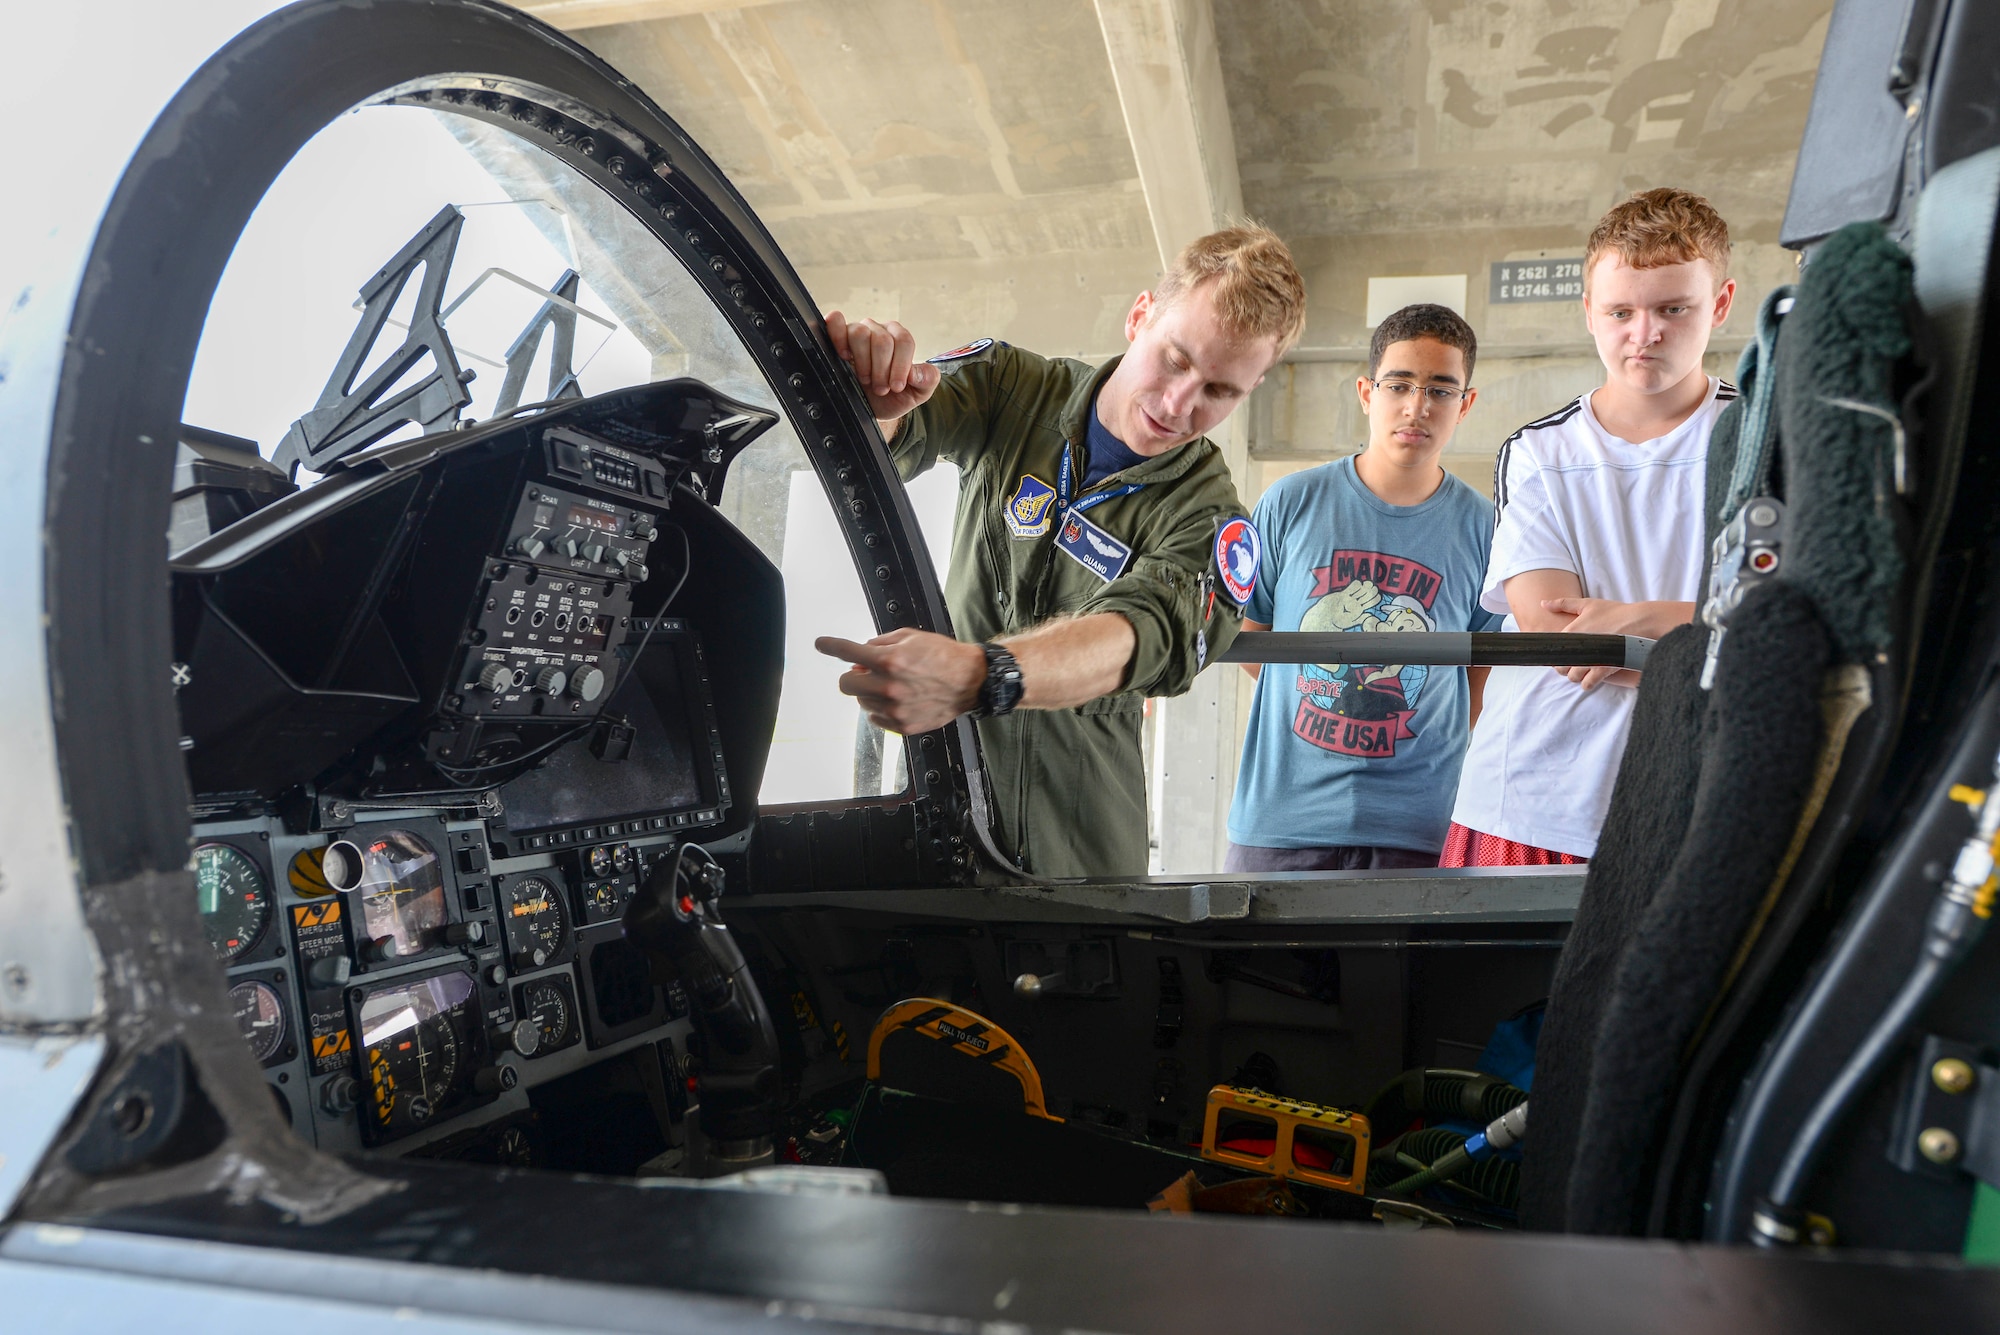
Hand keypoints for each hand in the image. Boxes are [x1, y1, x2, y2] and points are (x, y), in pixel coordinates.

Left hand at [815, 629, 985, 734]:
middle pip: (846, 684)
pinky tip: (898, 699)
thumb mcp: (911, 638)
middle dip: (852, 676)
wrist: (970, 681)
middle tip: (865, 672)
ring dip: (869, 692)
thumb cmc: (943, 657)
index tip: (821, 644)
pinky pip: (875, 717)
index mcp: (890, 660)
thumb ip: (880, 645)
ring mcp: (895, 708)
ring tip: (892, 685)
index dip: (830, 646)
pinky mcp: (902, 725)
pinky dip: (880, 708)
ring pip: (861, 701)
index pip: (848, 651)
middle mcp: (889, 686)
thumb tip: (860, 655)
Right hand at [823, 311, 939, 423]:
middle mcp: (879, 330)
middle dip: (881, 370)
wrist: (871, 406)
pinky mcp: (838, 336)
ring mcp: (857, 331)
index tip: (896, 387)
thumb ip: (927, 381)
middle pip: (882, 340)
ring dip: (862, 362)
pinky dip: (838, 336)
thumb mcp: (917, 393)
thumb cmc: (892, 397)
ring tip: (864, 379)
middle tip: (880, 389)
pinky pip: (835, 322)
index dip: (900, 366)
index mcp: (900, 338)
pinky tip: (844, 356)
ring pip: (859, 333)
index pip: (903, 341)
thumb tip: (915, 373)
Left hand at [1539, 596, 1692, 689]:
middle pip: (1561, 667)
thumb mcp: (1588, 604)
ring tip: (1586, 669)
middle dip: (1566, 667)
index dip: (1558, 654)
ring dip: (1577, 675)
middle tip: (1577, 662)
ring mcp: (1590, 660)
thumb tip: (1543, 603)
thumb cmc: (1615, 612)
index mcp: (1571, 632)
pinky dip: (1588, 683)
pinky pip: (1587, 684)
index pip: (1554, 651)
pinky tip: (1594, 676)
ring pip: (1572, 677)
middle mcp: (1577, 648)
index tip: (1567, 653)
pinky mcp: (1603, 669)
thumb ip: (1563, 603)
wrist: (1640, 621)